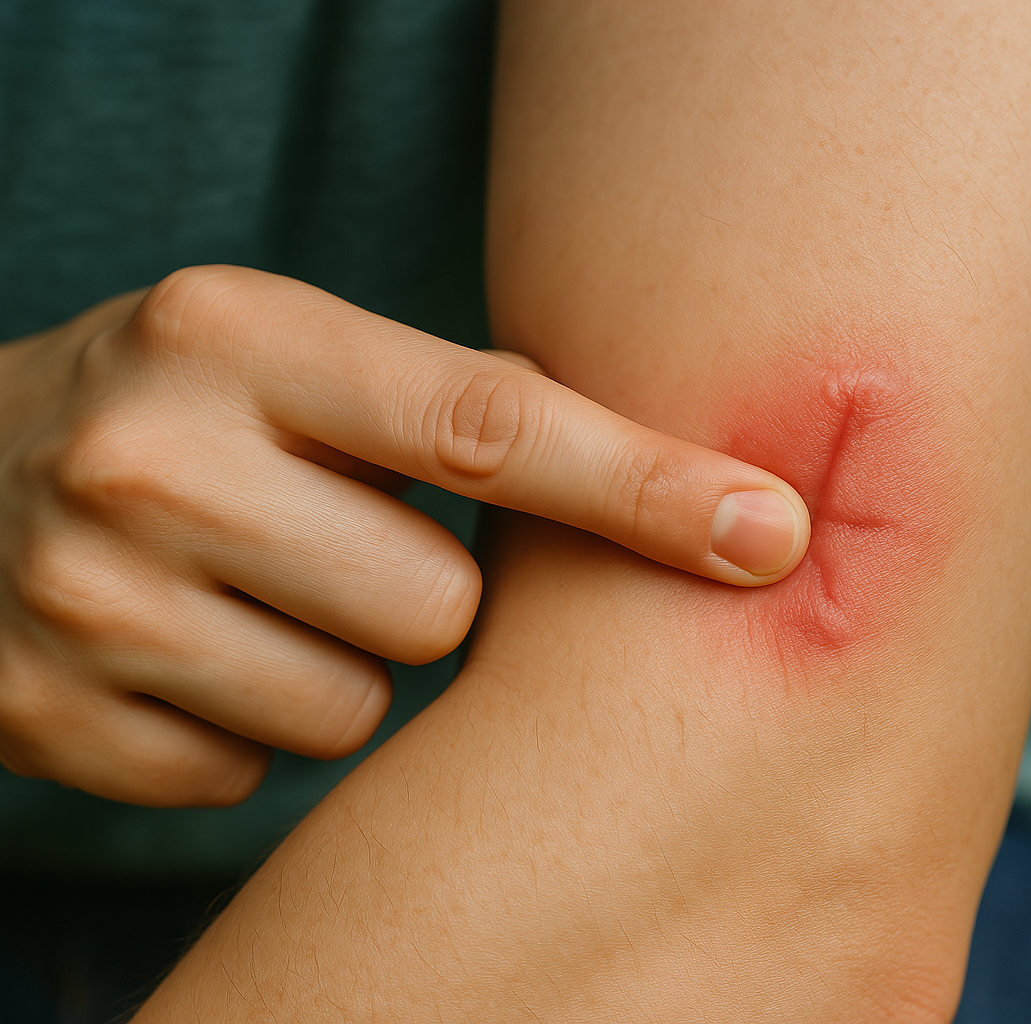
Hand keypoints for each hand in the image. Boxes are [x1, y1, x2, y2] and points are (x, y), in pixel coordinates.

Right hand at [0, 265, 808, 805]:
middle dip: (418, 598)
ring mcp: (82, 598)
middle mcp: (154, 459)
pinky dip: (240, 731)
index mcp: (241, 336)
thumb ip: (462, 409)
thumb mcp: (301, 358)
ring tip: (252, 596)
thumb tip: (694, 496)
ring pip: (351, 712)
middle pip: (437, 611)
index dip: (645, 487)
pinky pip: (248, 777)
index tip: (770, 534)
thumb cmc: (195, 414)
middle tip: (334, 543)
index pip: (489, 427)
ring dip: (333, 670)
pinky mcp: (45, 715)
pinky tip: (184, 656)